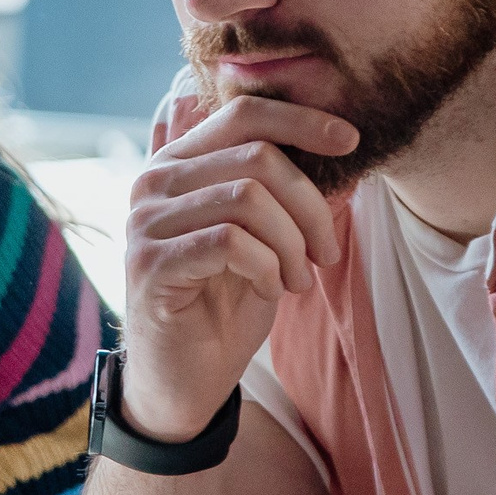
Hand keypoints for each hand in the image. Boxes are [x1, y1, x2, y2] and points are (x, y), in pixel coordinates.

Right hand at [120, 97, 355, 442]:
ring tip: (297, 279)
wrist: (186, 380)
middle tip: (326, 253)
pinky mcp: (148, 263)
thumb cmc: (226, 305)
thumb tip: (336, 140)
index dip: (302, 120)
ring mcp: (145, 221)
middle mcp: (154, 182)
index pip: (243, 114)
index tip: (350, 142)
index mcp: (181, 163)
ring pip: (247, 198)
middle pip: (256, 157)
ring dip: (291, 244)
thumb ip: (278, 189)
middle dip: (310, 204)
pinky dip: (266, 267)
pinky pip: (230, 242)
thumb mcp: (264, 238)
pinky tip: (269, 290)